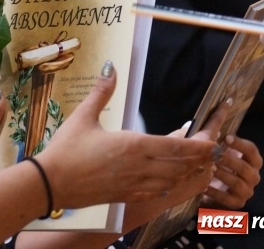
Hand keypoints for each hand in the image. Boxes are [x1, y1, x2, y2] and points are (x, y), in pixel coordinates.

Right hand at [37, 63, 218, 209]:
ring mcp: (133, 184)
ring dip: (186, 173)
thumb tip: (110, 68)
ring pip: (171, 181)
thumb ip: (101, 92)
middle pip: (181, 166)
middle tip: (212, 152)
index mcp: (133, 145)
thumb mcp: (83, 116)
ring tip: (194, 164)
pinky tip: (167, 180)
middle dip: (199, 160)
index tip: (213, 143)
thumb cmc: (65, 150)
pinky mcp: (125, 195)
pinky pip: (156, 192)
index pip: (176, 147)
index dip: (199, 147)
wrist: (50, 184)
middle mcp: (139, 166)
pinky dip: (168, 186)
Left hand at [201, 135, 262, 209]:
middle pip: (246, 167)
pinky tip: (203, 186)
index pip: (252, 150)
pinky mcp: (236, 203)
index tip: (226, 137)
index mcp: (251, 160)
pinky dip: (215, 192)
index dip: (240, 144)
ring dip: (222, 175)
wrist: (208, 188)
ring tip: (208, 169)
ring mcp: (246, 191)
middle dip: (229, 160)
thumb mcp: (213, 145)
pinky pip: (227, 198)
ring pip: (237, 182)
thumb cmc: (212, 162)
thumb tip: (219, 105)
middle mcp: (253, 176)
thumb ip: (214, 128)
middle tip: (213, 155)